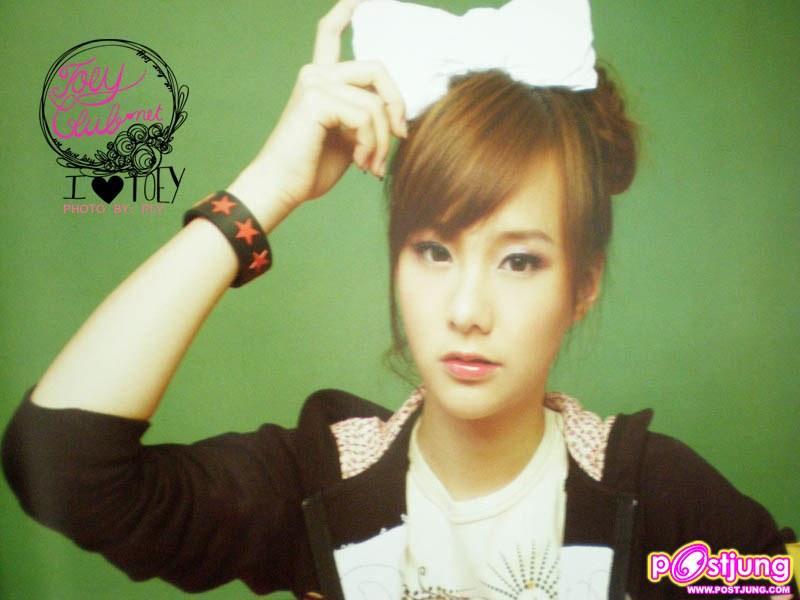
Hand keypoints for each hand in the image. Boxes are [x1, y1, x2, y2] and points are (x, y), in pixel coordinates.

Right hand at [233, 0, 406, 218]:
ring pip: (375, 103)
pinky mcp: (316, 99)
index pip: (329, 33)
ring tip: (372, 166)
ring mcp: (315, 83)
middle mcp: (316, 74)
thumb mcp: (348, 139)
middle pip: (377, 69)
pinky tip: (362, 164)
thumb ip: (367, 119)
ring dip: (382, 141)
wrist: (281, 189)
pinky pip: (365, 116)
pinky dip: (371, 145)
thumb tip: (400, 120)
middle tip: (399, 138)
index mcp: (320, 80)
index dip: (346, 12)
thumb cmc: (311, 168)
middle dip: (397, 106)